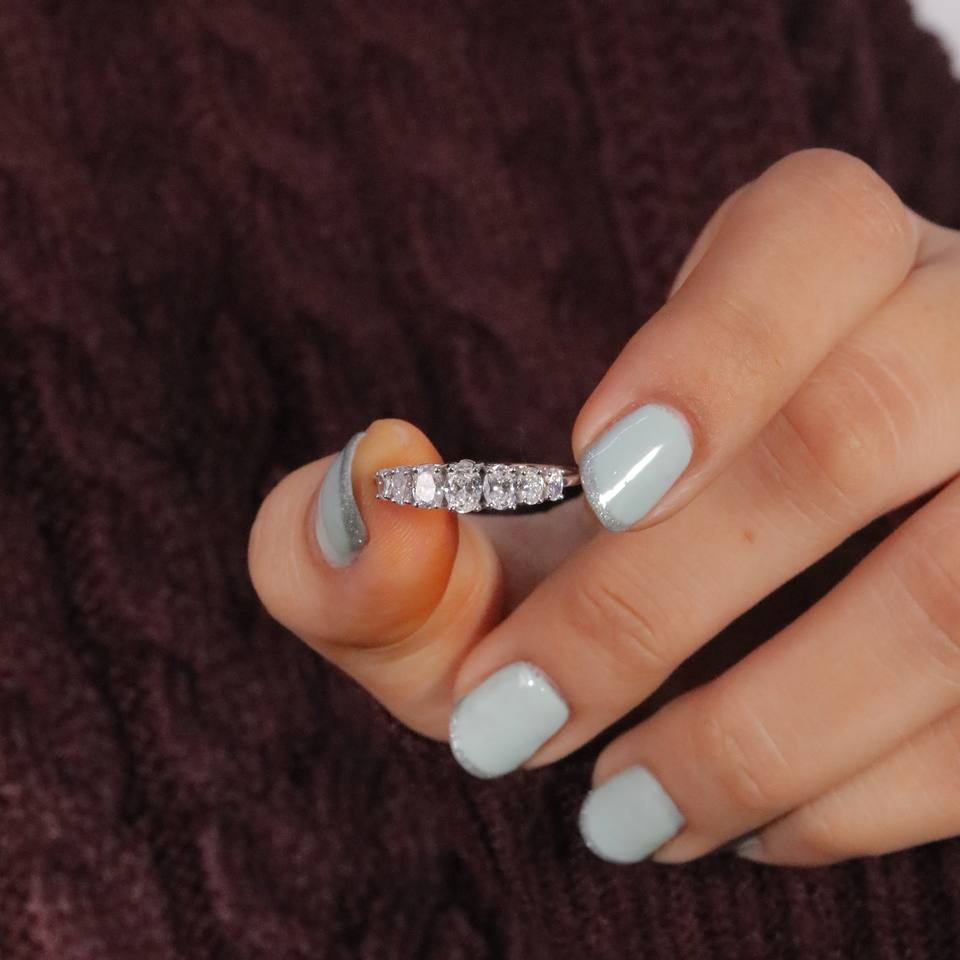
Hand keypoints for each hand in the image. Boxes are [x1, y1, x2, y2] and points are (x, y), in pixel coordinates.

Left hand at [249, 150, 959, 866]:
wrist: (798, 575)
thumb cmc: (629, 532)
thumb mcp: (495, 517)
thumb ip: (380, 531)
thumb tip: (364, 509)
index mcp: (834, 259)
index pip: (808, 237)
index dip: (712, 348)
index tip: (593, 473)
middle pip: (855, 429)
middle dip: (657, 600)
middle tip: (504, 724)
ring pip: (947, 604)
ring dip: (758, 739)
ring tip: (615, 815)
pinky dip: (855, 804)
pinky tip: (740, 824)